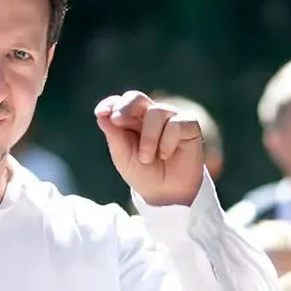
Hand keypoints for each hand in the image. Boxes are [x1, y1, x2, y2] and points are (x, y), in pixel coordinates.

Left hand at [95, 91, 205, 207]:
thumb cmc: (143, 173)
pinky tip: (166, 155)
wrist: (165, 193)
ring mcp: (171, 118)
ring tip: (146, 158)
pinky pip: (176, 124)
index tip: (101, 113)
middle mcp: (150, 114)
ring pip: (156, 112)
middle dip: (125, 107)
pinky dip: (167, 142)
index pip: (119, 103)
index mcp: (131, 119)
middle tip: (116, 120)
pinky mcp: (189, 125)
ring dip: (148, 137)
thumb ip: (114, 136)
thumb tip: (101, 116)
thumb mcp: (123, 157)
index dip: (110, 104)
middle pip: (136, 97)